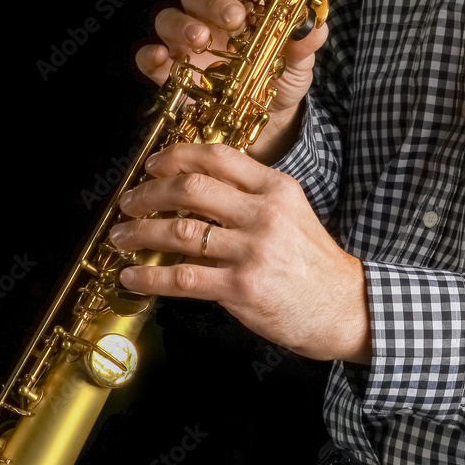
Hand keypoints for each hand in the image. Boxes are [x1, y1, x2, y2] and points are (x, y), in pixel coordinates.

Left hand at [109, 142, 370, 363]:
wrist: (344, 309)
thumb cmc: (314, 266)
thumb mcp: (292, 215)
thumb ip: (251, 198)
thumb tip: (194, 190)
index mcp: (276, 189)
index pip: (218, 157)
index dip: (176, 156)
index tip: (152, 164)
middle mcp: (263, 214)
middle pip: (191, 188)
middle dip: (149, 193)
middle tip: (128, 202)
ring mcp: (252, 251)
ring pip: (180, 231)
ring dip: (140, 233)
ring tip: (120, 237)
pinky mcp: (241, 288)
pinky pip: (182, 278)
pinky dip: (149, 277)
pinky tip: (132, 277)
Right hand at [135, 0, 328, 162]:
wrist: (268, 125)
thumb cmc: (280, 82)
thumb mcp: (300, 64)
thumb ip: (305, 42)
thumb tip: (315, 23)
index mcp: (241, 5)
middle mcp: (209, 20)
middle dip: (212, 1)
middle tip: (233, 20)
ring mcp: (186, 47)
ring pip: (169, 19)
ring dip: (182, 25)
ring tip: (201, 41)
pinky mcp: (171, 76)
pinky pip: (150, 59)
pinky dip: (151, 55)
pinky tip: (162, 58)